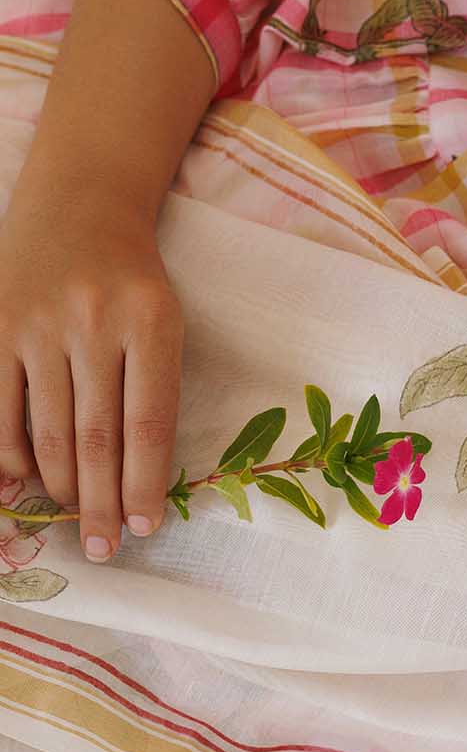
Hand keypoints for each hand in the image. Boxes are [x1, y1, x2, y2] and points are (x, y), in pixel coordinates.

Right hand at [0, 180, 183, 561]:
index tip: (144, 527)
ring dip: (61, 487)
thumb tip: (139, 475)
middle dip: (100, 504)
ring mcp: (40, 326)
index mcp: (151, 321)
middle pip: (98, 437)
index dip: (143, 483)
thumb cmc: (134, 276)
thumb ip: (155, 386)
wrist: (81, 203)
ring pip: (49, 431)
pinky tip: (22, 486)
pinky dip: (10, 455)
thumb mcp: (165, 317)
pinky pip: (0, 407)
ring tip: (74, 519)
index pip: (149, 421)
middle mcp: (94, 324)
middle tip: (104, 548)